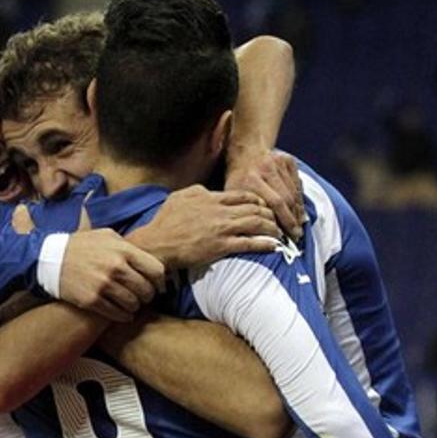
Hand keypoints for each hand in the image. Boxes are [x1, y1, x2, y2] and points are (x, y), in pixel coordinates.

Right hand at [58, 229, 163, 322]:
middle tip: (143, 297)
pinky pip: (117, 314)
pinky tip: (122, 312)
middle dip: (147, 296)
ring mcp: (103, 285)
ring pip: (133, 304)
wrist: (49, 259)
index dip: (159, 281)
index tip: (156, 285)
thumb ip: (127, 245)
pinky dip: (123, 316)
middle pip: (146, 290)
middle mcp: (115, 267)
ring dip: (135, 306)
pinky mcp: (92, 300)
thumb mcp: (105, 236)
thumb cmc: (80, 246)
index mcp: (123, 250)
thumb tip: (148, 257)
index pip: (156, 270)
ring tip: (131, 304)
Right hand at [129, 185, 281, 269]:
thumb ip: (196, 191)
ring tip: (279, 232)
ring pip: (256, 223)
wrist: (157, 243)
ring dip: (272, 228)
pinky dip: (265, 244)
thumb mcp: (178, 197)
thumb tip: (207, 191)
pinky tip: (274, 245)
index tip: (263, 206)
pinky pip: (250, 243)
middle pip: (255, 208)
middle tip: (277, 220)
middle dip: (270, 213)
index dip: (258, 200)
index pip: (243, 195)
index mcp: (210, 198)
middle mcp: (220, 211)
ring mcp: (222, 229)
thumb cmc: (164, 222)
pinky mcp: (221, 246)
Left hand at [225, 149, 303, 239]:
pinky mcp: (288, 160)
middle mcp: (266, 169)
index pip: (275, 203)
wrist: (245, 151)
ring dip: (297, 211)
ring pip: (294, 192)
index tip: (285, 237)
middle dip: (292, 220)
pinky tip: (298, 211)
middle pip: (287, 199)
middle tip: (295, 235)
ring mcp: (279, 163)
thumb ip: (244, 210)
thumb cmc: (237, 177)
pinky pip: (298, 184)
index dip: (283, 221)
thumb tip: (257, 234)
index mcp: (251, 179)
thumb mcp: (232, 193)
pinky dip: (299, 199)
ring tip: (298, 226)